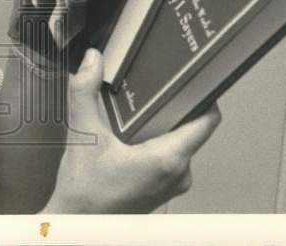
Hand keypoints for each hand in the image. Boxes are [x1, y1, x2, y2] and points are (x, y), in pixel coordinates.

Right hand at [42, 49, 221, 213]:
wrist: (77, 224)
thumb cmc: (85, 196)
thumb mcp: (83, 135)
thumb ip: (86, 92)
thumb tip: (92, 62)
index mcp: (168, 159)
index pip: (208, 120)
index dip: (205, 95)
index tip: (197, 79)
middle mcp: (178, 174)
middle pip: (191, 127)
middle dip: (172, 107)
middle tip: (151, 91)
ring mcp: (171, 184)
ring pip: (179, 142)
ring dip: (161, 126)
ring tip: (136, 116)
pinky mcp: (162, 188)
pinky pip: (169, 157)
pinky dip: (154, 143)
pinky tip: (130, 138)